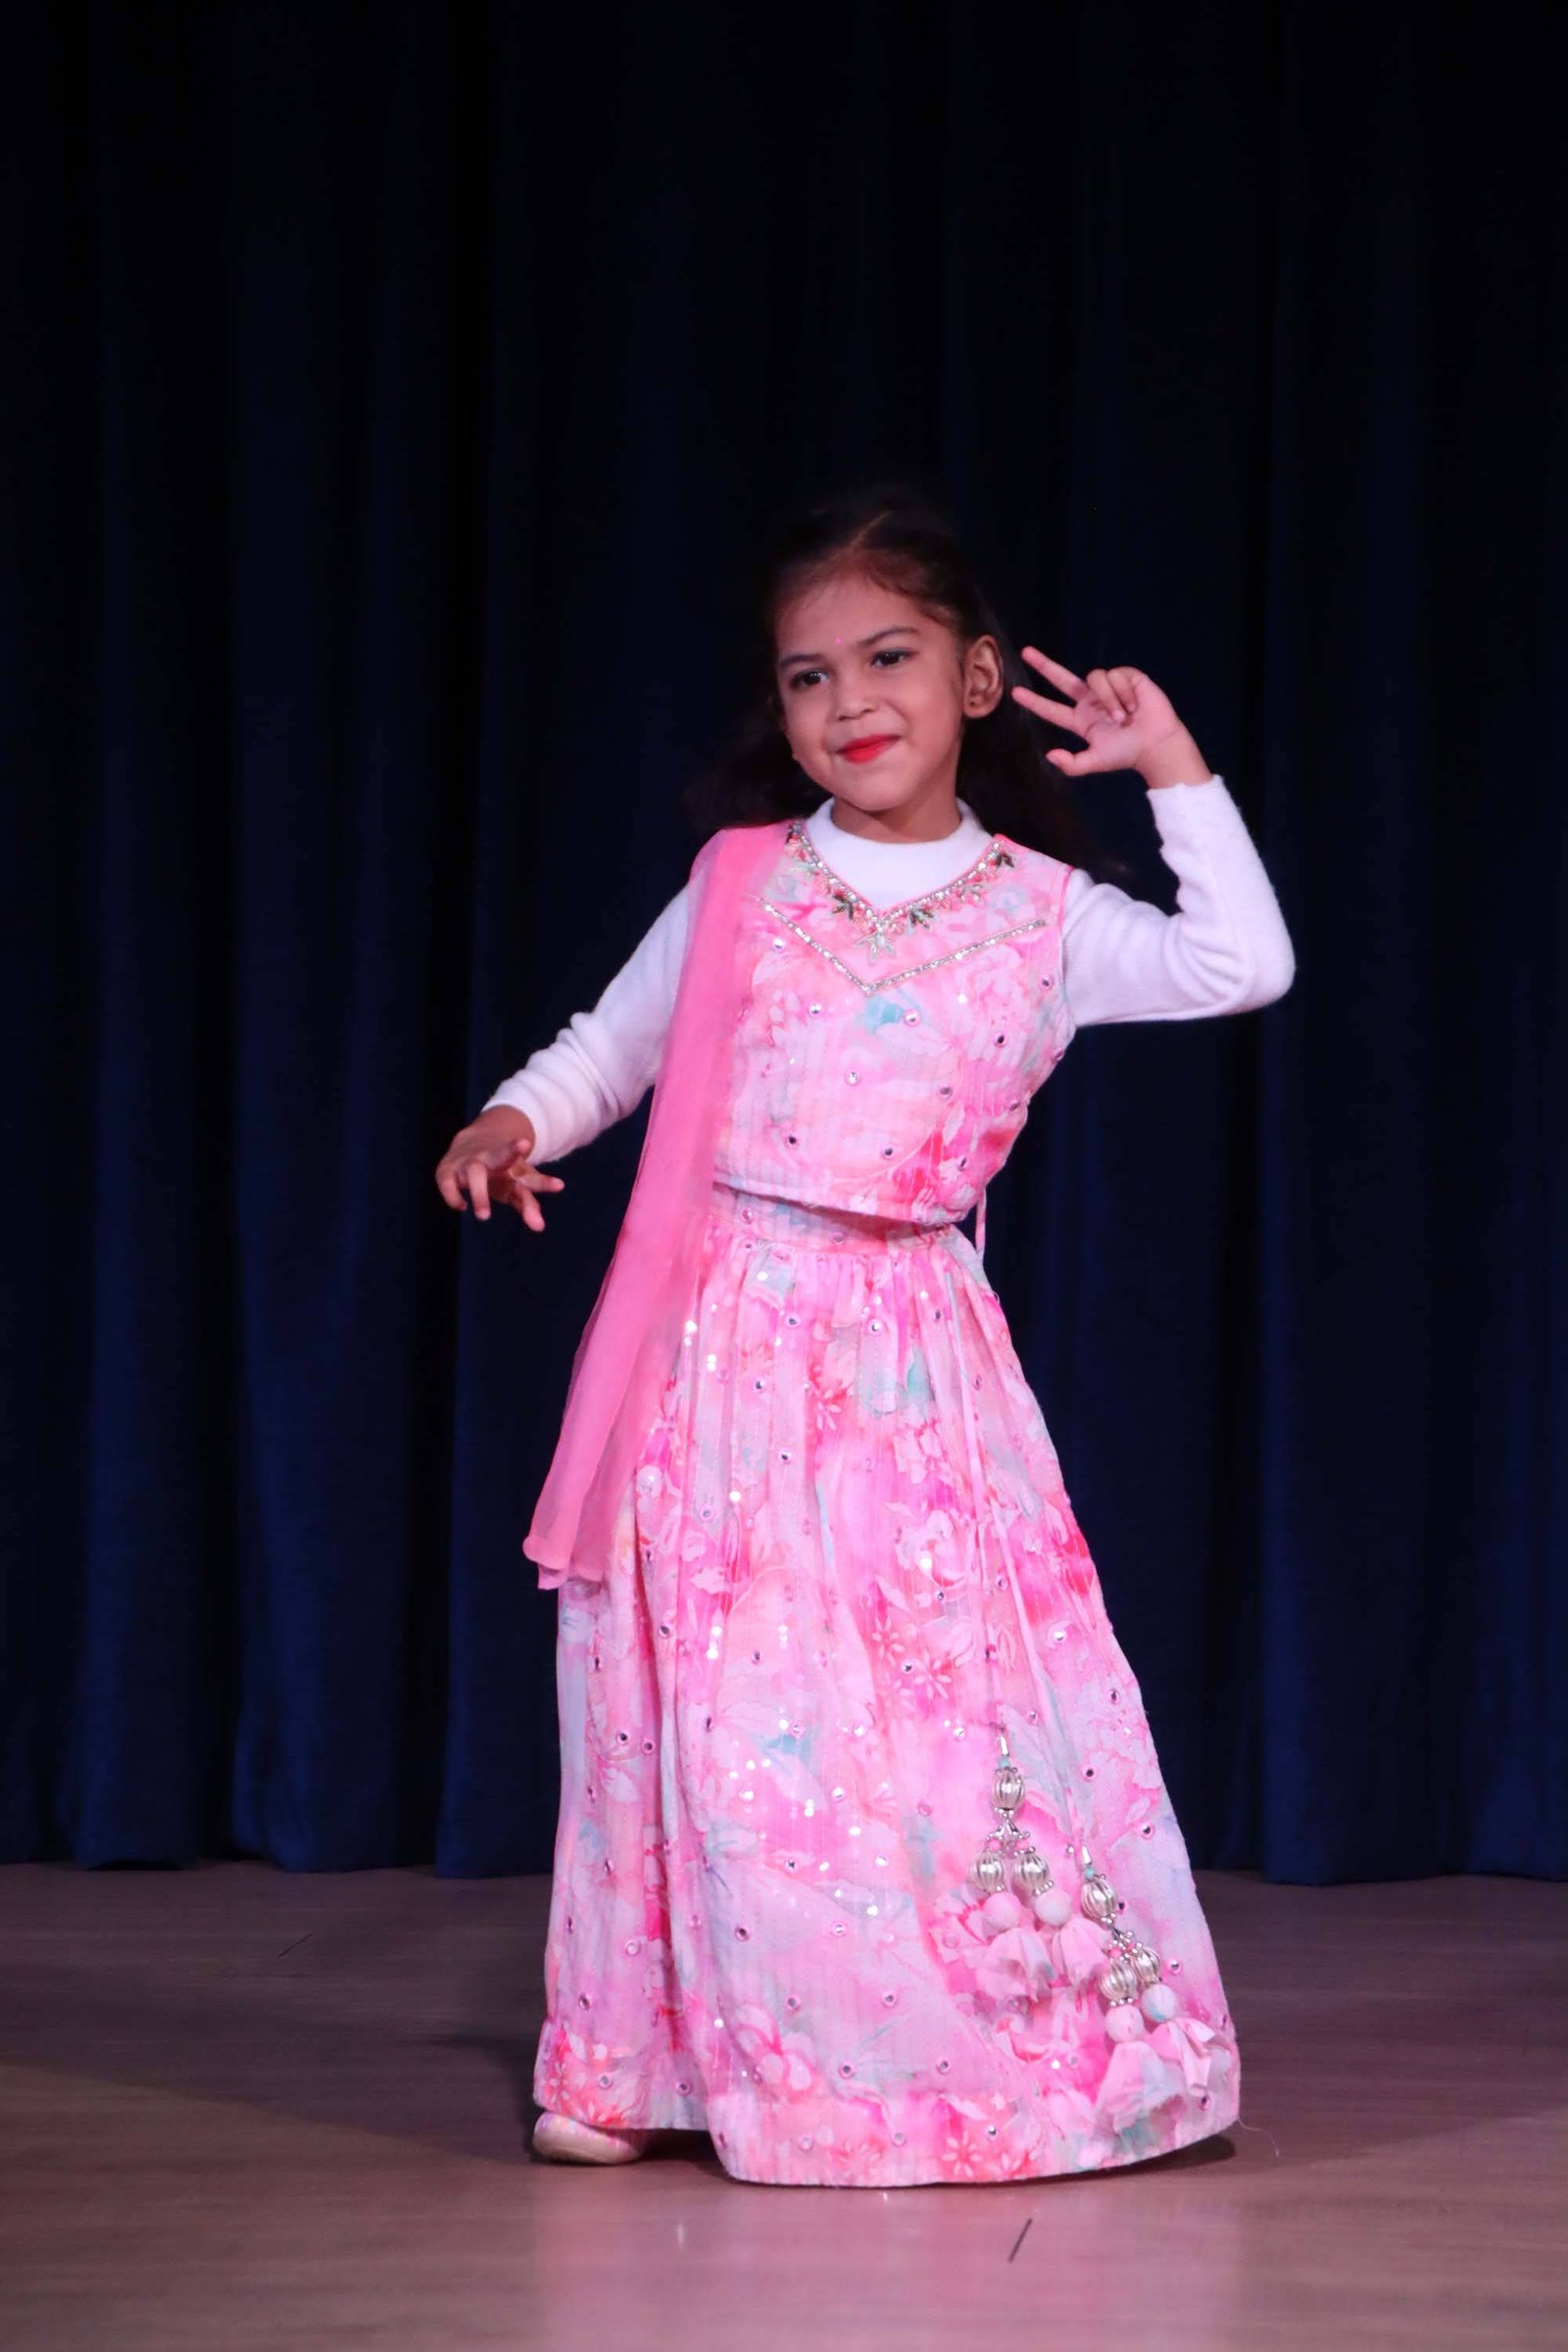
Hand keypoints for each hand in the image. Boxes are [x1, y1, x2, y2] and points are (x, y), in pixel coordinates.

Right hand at [434, 1107, 564, 1231]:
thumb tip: (539, 1228)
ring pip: (475, 1173)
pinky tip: (462, 1206)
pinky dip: (453, 1195)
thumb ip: (528, 1206)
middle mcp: (492, 1159)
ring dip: (480, 1194)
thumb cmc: (501, 1169)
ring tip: (484, 1216)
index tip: (559, 1186)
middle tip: (522, 1153)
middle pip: (502, 1157)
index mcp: (514, 1166)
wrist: (472, 1141)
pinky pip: (447, 1183)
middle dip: (509, 1155)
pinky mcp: (448, 1169)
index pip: (531, 1177)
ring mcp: (469, 1162)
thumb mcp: (518, 1185)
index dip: (544, 1183)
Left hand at [1011, 651, 1205, 786]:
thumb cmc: (1127, 754)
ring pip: (1095, 678)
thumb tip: (1049, 755)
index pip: (1052, 709)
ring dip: (1110, 700)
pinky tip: (1136, 704)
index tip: (1015, 694)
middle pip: (1062, 679)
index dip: (1034, 702)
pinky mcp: (1126, 677)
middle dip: (1044, 665)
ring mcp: (1107, 688)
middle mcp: (1091, 701)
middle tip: (1026, 653)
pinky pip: (1115, 675)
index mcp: (1081, 720)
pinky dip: (1124, 692)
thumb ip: (1072, 764)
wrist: (1156, 744)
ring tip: (1125, 717)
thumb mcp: (1096, 761)